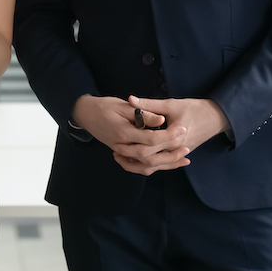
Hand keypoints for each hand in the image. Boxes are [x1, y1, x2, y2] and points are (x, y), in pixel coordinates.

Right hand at [71, 95, 189, 175]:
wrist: (84, 113)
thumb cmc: (103, 106)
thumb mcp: (122, 105)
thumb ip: (143, 114)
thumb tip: (162, 121)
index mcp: (123, 132)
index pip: (151, 139)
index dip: (169, 136)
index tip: (183, 129)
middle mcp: (122, 146)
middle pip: (150, 157)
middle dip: (171, 155)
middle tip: (187, 148)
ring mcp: (121, 152)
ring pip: (145, 165)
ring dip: (165, 165)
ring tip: (182, 160)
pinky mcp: (121, 153)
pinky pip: (138, 166)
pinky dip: (152, 166)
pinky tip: (165, 163)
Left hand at [115, 96, 228, 174]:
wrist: (216, 117)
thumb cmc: (195, 108)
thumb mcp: (171, 104)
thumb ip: (149, 104)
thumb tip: (130, 99)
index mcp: (173, 138)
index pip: (148, 147)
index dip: (130, 146)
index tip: (116, 142)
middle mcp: (176, 150)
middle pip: (149, 161)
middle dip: (131, 158)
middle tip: (115, 151)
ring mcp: (178, 154)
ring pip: (155, 167)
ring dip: (138, 164)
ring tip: (122, 157)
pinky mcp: (179, 154)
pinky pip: (162, 164)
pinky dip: (149, 163)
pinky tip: (137, 158)